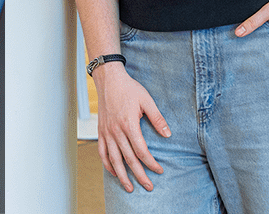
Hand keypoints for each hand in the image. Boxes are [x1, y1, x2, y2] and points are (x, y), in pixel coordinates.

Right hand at [94, 63, 170, 192]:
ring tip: (130, 187)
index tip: (159, 170)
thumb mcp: (147, 100)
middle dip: (139, 175)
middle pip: (128, 159)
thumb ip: (157, 118)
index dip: (151, 163)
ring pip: (114, 160)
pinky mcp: (101, 132)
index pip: (141, 151)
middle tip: (149, 186)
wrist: (109, 80)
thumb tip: (168, 134)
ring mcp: (107, 133)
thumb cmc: (129, 89)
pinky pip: (102, 153)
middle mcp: (116, 132)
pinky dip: (107, 164)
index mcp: (129, 125)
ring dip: (122, 176)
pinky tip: (114, 172)